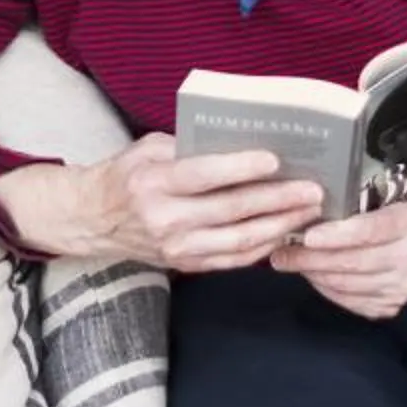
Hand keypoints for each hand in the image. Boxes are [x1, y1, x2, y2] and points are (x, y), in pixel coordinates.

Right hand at [0, 138, 323, 272]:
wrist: (94, 220)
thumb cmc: (126, 175)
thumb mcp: (148, 148)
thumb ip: (188, 146)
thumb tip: (241, 142)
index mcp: (153, 183)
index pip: (204, 176)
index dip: (242, 169)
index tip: (276, 159)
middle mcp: (165, 219)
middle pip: (231, 211)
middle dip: (278, 200)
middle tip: (312, 190)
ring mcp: (176, 248)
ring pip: (239, 241)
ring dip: (279, 226)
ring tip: (308, 212)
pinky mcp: (185, 265)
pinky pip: (232, 260)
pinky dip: (262, 248)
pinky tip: (285, 233)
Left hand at [274, 196, 406, 319]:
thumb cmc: (396, 218)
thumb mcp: (382, 204)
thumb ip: (349, 213)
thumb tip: (301, 218)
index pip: (370, 231)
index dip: (337, 235)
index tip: (307, 236)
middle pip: (353, 262)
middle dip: (310, 259)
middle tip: (280, 254)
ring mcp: (402, 287)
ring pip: (347, 285)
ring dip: (313, 274)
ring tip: (290, 263)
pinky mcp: (391, 306)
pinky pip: (349, 301)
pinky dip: (325, 289)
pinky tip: (313, 276)